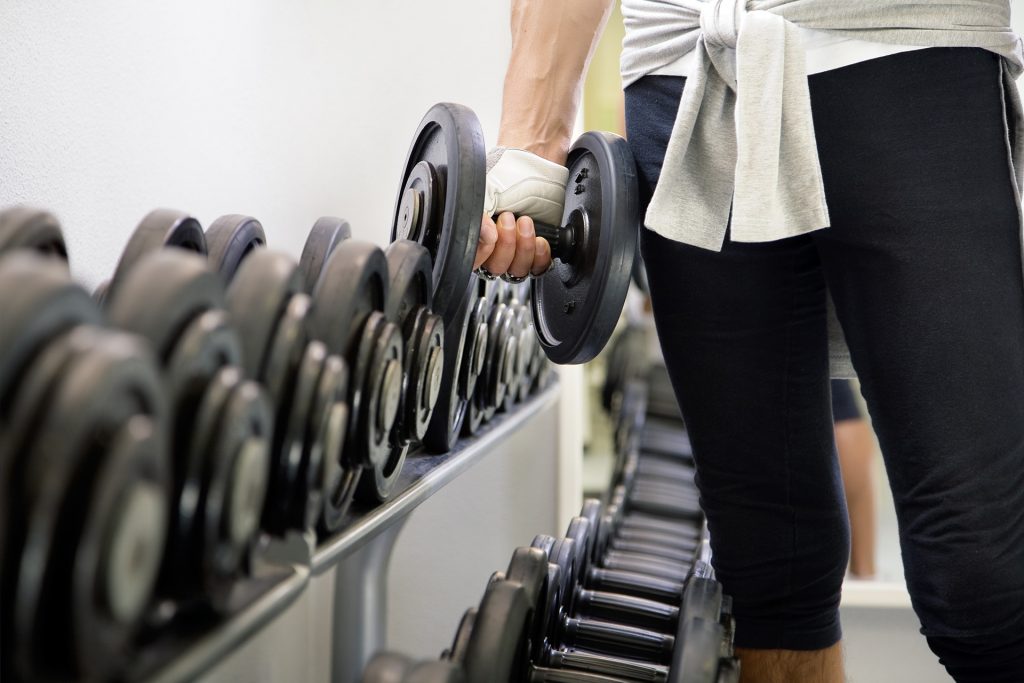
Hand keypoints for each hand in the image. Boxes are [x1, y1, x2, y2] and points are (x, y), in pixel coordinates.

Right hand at [473, 147, 568, 278]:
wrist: (534, 161)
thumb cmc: (507, 171)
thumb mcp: (485, 187)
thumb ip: (476, 208)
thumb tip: (480, 227)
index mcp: (473, 234)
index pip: (471, 261)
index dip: (481, 250)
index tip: (489, 228)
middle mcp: (493, 248)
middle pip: (494, 268)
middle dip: (505, 245)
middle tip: (509, 219)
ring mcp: (516, 251)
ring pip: (516, 270)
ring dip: (523, 249)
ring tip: (526, 223)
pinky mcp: (538, 251)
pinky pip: (538, 268)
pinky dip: (540, 256)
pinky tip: (540, 240)